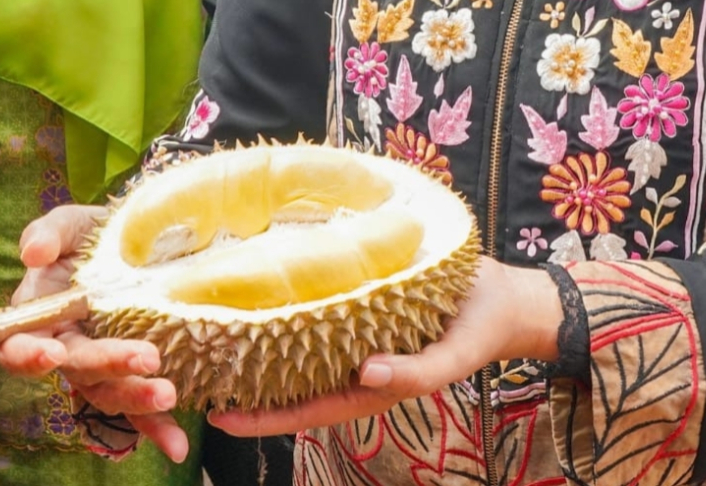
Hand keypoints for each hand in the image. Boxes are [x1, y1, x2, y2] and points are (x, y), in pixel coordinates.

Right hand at [0, 205, 189, 462]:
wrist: (138, 241)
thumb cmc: (94, 234)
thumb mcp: (72, 224)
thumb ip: (49, 233)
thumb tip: (35, 253)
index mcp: (43, 316)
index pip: (22, 347)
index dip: (31, 355)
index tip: (54, 354)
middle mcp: (69, 347)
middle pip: (79, 370)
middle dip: (111, 369)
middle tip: (149, 360)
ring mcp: (102, 363)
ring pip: (110, 394)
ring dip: (137, 402)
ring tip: (169, 396)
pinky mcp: (134, 372)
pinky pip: (141, 407)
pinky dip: (157, 427)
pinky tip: (177, 443)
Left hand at [209, 258, 561, 436]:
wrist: (504, 297)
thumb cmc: (478, 332)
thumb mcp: (451, 359)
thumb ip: (413, 373)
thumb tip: (364, 372)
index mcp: (370, 385)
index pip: (306, 409)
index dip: (263, 418)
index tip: (220, 418)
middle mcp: (355, 360)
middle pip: (293, 380)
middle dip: (249, 383)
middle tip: (201, 374)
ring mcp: (357, 331)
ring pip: (301, 344)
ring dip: (263, 342)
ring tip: (219, 332)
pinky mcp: (366, 299)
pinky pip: (322, 308)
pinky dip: (295, 305)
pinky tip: (271, 288)